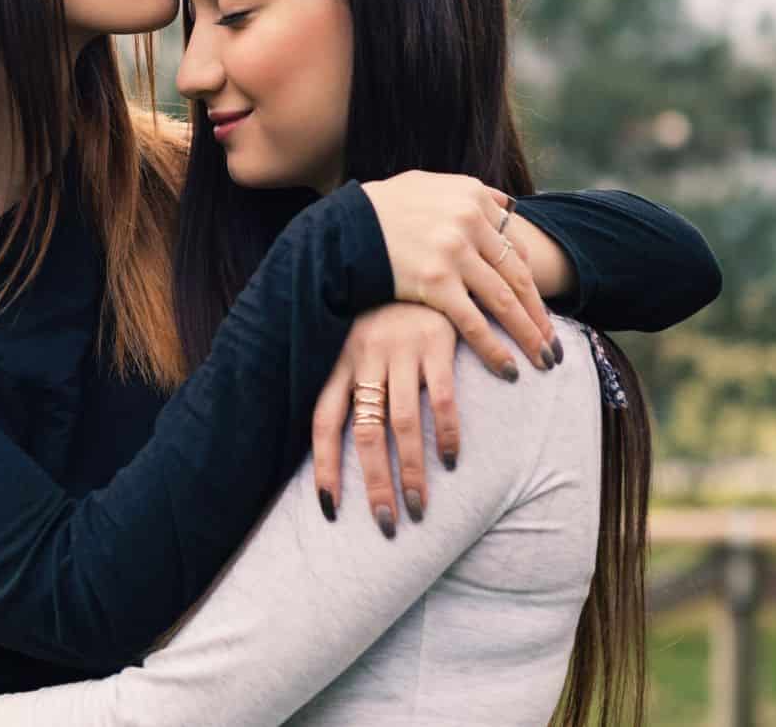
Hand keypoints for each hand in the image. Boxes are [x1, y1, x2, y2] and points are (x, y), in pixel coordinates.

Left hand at [311, 304, 458, 537]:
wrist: (416, 252)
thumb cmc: (382, 312)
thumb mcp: (355, 341)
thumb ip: (348, 383)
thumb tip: (339, 443)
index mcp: (338, 360)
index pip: (323, 423)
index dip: (325, 467)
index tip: (330, 509)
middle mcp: (364, 357)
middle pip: (366, 433)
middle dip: (375, 483)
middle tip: (387, 524)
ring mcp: (400, 349)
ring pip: (402, 422)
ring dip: (412, 471)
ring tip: (421, 507)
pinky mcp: (436, 341)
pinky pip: (442, 396)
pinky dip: (447, 432)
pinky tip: (452, 460)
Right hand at [361, 170, 557, 378]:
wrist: (339, 227)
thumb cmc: (379, 209)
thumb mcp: (426, 184)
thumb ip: (468, 191)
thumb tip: (506, 203)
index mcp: (472, 196)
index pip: (513, 244)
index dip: (531, 280)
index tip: (539, 306)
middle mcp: (469, 221)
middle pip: (517, 275)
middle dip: (539, 314)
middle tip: (553, 343)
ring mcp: (454, 252)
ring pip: (504, 300)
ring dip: (528, 334)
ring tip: (544, 360)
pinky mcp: (435, 282)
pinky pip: (473, 322)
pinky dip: (494, 349)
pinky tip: (508, 369)